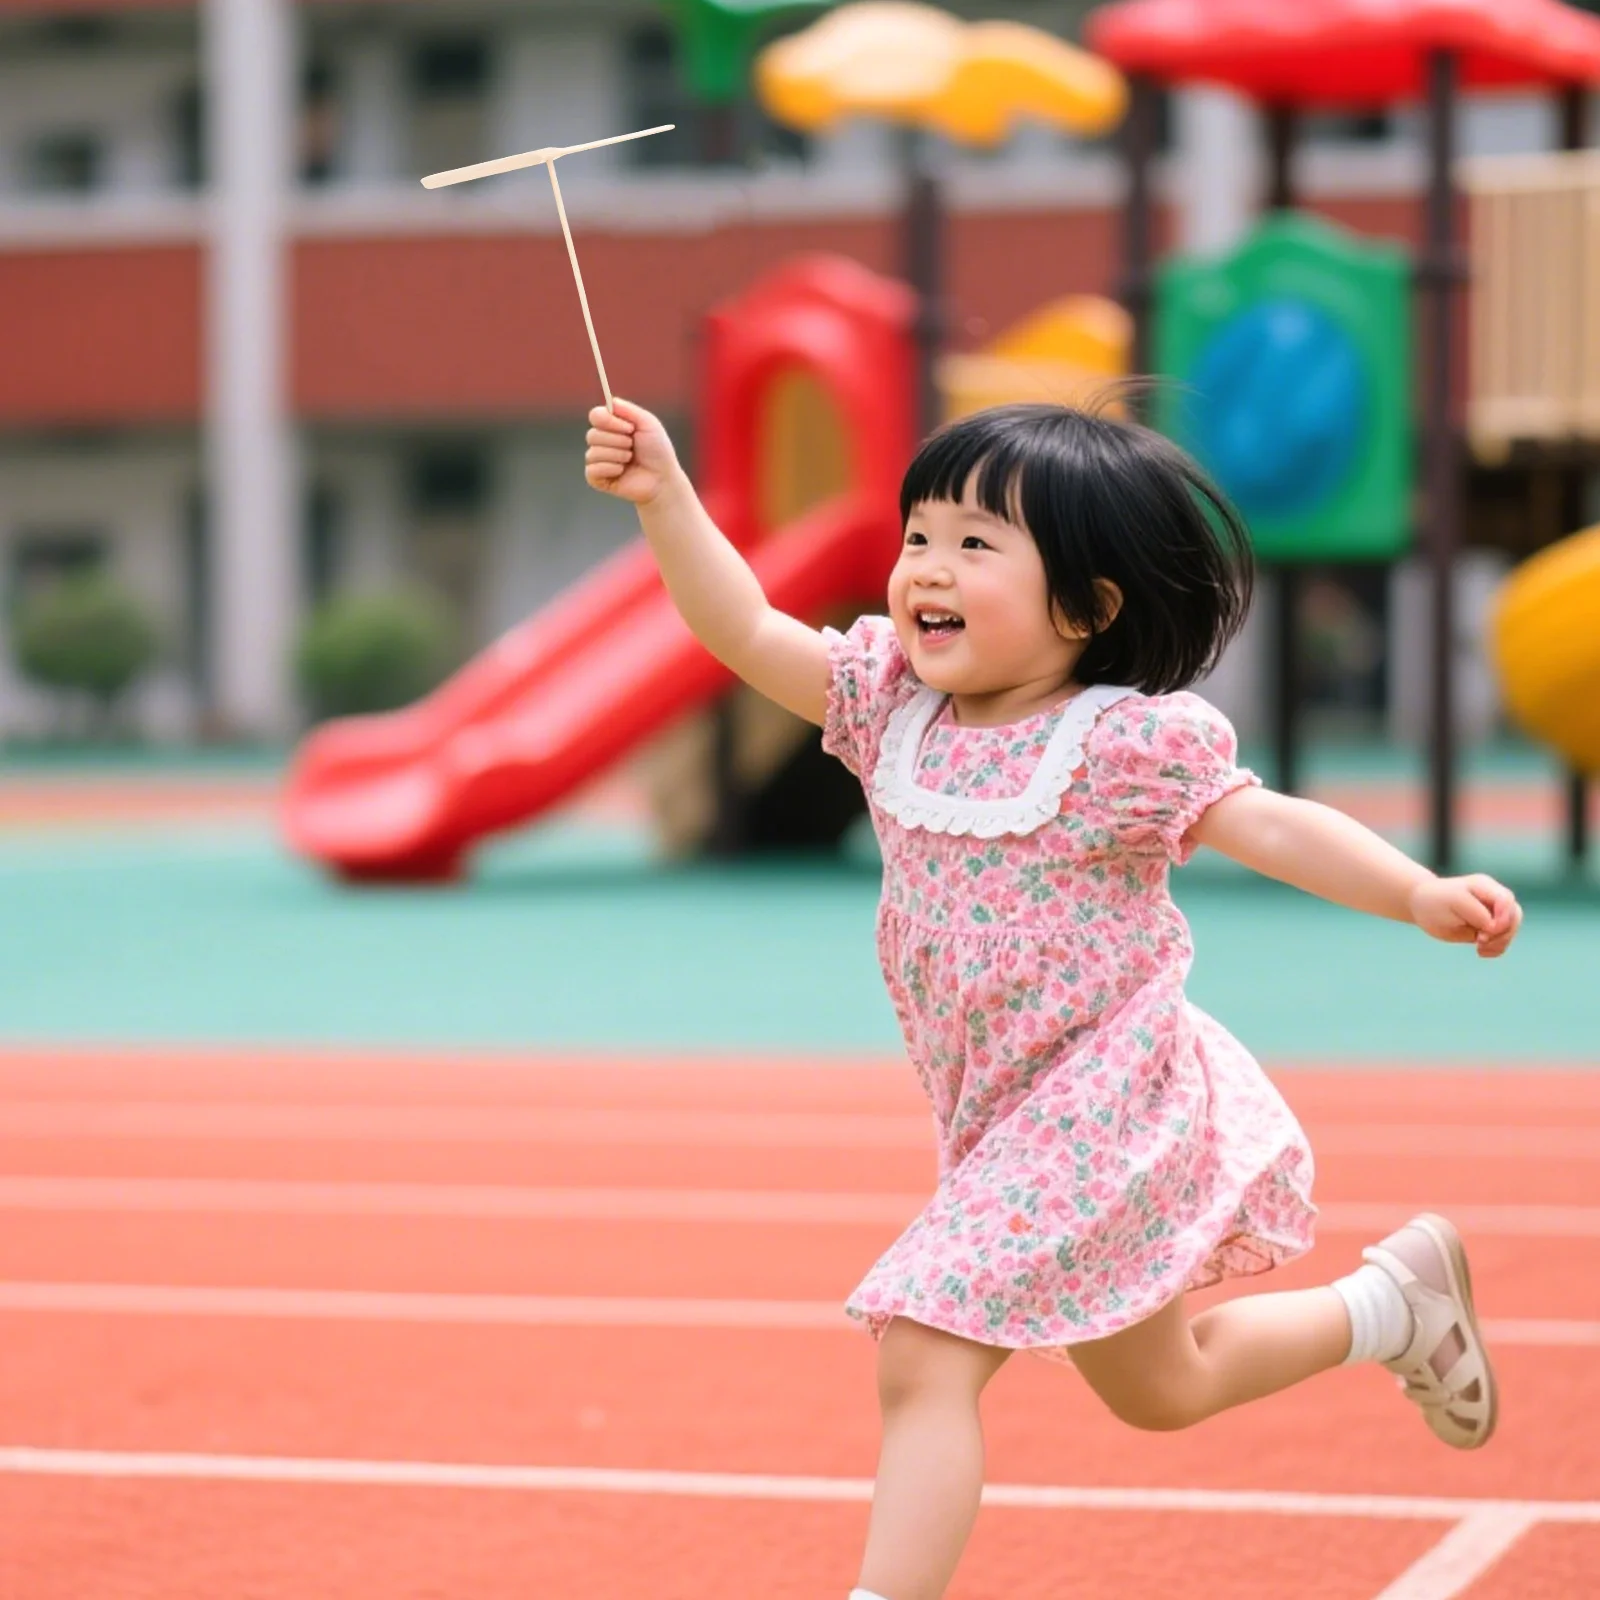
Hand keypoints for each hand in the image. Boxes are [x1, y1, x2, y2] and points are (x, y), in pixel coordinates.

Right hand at [584, 399, 681, 504]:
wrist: (662, 478)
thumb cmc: (657, 451)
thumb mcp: (648, 423)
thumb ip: (628, 409)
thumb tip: (609, 400)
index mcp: (611, 426)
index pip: (595, 416)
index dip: (609, 421)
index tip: (630, 428)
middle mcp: (601, 441)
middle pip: (592, 435)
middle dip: (618, 441)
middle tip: (633, 447)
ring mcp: (598, 460)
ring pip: (593, 453)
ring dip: (617, 456)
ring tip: (630, 460)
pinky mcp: (596, 478)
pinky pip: (592, 470)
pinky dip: (610, 469)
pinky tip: (622, 472)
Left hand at [1408, 874, 1522, 957]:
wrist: (1423, 905)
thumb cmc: (1436, 900)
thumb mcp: (1454, 902)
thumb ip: (1477, 913)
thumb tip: (1494, 927)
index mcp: (1485, 887)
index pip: (1506, 901)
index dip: (1502, 919)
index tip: (1485, 932)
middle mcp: (1494, 898)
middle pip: (1514, 916)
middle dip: (1502, 933)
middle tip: (1480, 941)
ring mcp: (1494, 912)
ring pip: (1511, 929)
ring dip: (1500, 943)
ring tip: (1479, 948)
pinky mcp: (1490, 926)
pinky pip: (1503, 940)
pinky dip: (1496, 949)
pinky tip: (1481, 952)